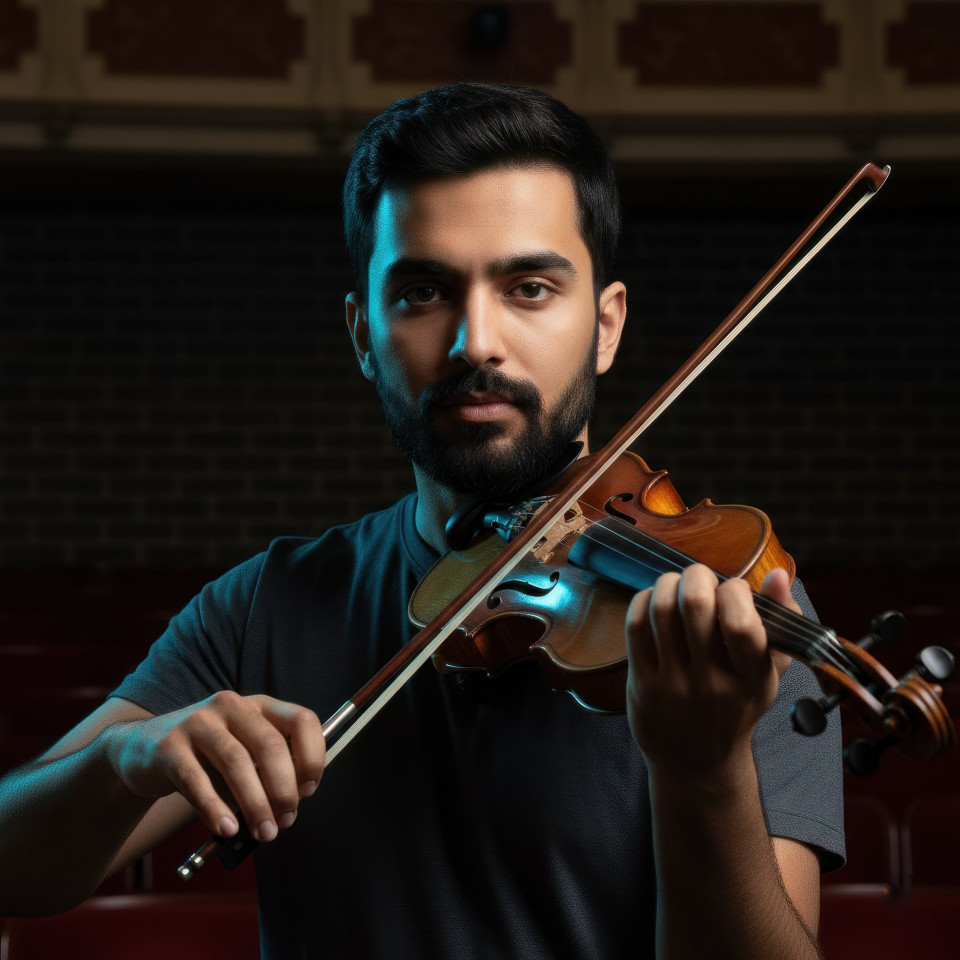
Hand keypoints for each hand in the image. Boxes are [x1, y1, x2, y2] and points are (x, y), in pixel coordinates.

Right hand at [102, 692, 324, 841]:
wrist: (143, 748)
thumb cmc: (206, 756)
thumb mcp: (243, 749)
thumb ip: (268, 768)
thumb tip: (293, 805)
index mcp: (258, 705)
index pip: (301, 720)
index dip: (312, 756)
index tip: (309, 790)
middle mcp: (231, 705)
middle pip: (270, 745)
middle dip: (283, 790)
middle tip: (286, 821)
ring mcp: (198, 722)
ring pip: (237, 763)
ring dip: (256, 804)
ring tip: (264, 832)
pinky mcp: (169, 746)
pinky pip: (197, 781)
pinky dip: (216, 808)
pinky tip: (227, 829)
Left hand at [625, 565, 796, 788]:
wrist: (697, 764)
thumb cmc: (736, 706)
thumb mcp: (768, 673)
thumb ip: (780, 622)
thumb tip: (778, 574)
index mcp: (752, 679)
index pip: (741, 623)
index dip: (735, 590)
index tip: (734, 589)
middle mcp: (712, 683)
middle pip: (696, 605)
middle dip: (697, 575)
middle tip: (700, 578)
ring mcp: (674, 685)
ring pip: (663, 609)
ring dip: (669, 583)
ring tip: (677, 585)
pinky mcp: (642, 684)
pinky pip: (636, 626)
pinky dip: (644, 600)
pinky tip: (655, 600)